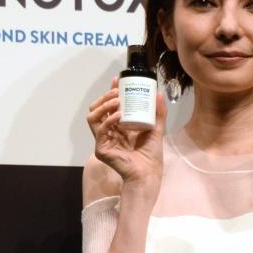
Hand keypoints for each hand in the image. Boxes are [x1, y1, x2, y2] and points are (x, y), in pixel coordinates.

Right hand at [87, 77, 166, 192]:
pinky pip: (101, 131)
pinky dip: (109, 121)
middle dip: (105, 97)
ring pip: (93, 117)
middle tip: (118, 92)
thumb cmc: (151, 154)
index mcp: (118, 126)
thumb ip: (158, 112)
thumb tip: (159, 93)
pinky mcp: (101, 149)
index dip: (111, 92)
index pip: (109, 106)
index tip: (118, 80)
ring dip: (104, 106)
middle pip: (97, 109)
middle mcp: (108, 132)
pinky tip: (119, 115)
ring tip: (117, 101)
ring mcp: (103, 141)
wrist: (149, 172)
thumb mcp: (157, 128)